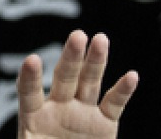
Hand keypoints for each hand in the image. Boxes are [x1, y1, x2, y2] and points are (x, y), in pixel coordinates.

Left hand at [16, 30, 138, 138]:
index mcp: (33, 118)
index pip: (29, 93)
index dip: (30, 79)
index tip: (31, 61)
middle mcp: (58, 109)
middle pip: (64, 78)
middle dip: (70, 58)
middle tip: (77, 35)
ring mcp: (81, 114)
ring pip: (89, 83)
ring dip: (95, 62)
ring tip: (100, 39)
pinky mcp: (104, 125)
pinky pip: (113, 105)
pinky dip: (122, 91)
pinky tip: (131, 76)